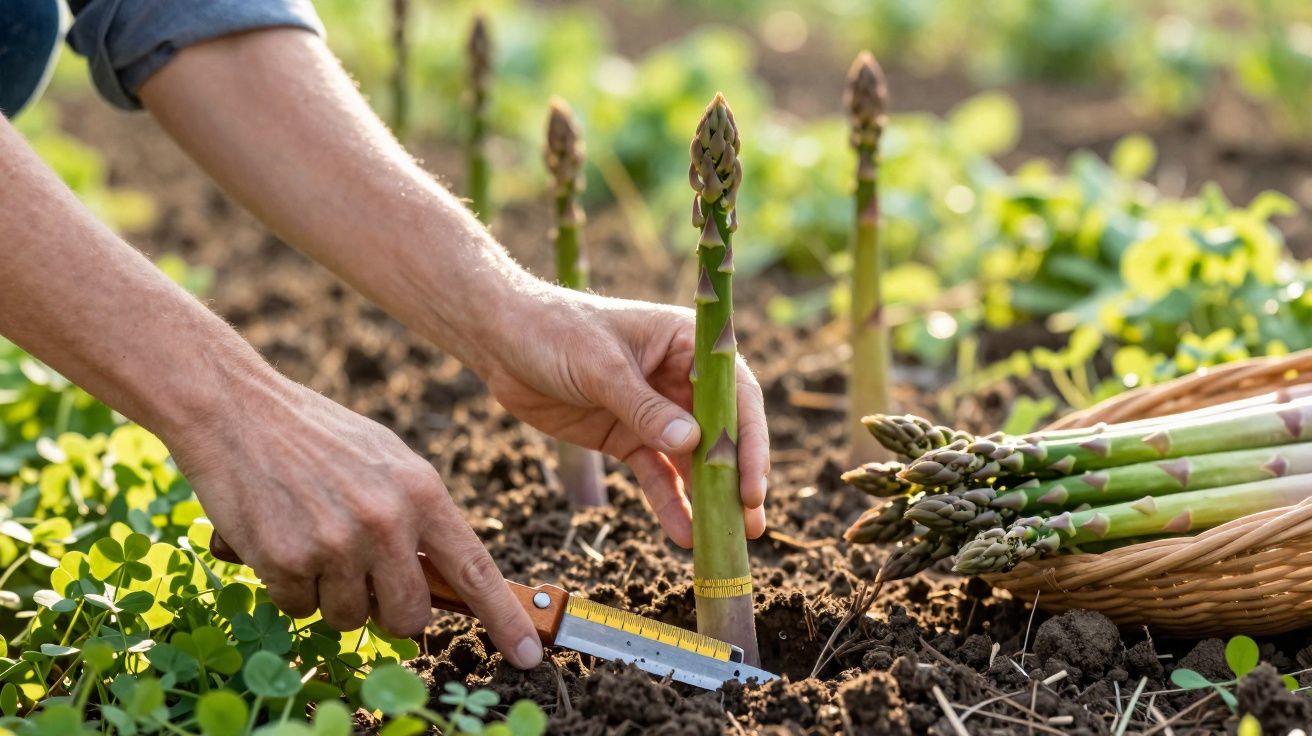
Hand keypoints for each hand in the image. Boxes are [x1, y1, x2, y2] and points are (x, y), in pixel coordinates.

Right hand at [166, 377, 543, 667]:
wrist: (237, 409)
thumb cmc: (316, 435)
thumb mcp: (386, 460)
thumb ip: (417, 514)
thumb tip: (441, 573)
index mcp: (421, 492)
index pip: (474, 569)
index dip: (503, 618)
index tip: (528, 654)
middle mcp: (387, 521)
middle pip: (408, 616)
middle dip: (387, 611)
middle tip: (363, 578)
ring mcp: (337, 544)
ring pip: (347, 618)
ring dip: (329, 594)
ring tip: (311, 538)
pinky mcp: (288, 560)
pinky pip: (297, 607)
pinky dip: (287, 585)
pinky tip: (279, 537)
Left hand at [483, 288, 768, 546]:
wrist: (502, 341)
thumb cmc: (555, 331)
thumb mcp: (601, 366)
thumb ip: (644, 407)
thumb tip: (691, 444)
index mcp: (688, 344)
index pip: (735, 395)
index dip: (749, 441)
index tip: (751, 485)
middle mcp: (681, 379)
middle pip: (721, 434)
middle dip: (736, 479)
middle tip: (751, 524)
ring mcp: (655, 412)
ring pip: (692, 462)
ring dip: (708, 499)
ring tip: (725, 540)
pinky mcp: (629, 438)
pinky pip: (656, 475)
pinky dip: (669, 504)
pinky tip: (682, 534)